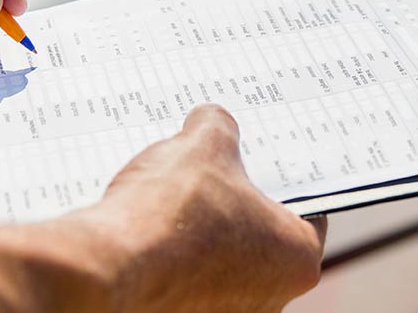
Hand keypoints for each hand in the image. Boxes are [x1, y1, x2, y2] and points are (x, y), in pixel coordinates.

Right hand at [0, 104, 326, 312]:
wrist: (109, 266)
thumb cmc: (172, 213)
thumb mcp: (204, 145)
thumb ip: (218, 128)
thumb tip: (212, 122)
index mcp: (298, 258)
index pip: (308, 208)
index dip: (283, 177)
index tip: (263, 160)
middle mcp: (272, 298)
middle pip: (261, 236)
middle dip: (236, 203)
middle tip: (213, 171)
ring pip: (222, 260)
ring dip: (202, 232)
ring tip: (173, 196)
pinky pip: (186, 279)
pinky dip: (173, 255)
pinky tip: (150, 227)